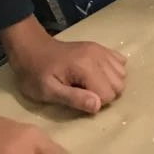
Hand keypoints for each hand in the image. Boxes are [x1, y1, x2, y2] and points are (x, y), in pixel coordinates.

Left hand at [2, 17, 125, 114]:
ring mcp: (101, 49)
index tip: (77, 98)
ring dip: (109, 84)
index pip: (108, 94)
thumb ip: (73, 98)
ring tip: (89, 85)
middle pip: (119, 85)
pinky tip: (97, 75)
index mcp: (85, 67)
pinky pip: (120, 62)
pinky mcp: (100, 47)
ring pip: (122, 74)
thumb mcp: (48, 91)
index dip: (94, 102)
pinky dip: (113, 72)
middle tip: (83, 93)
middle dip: (104, 95)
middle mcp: (98, 55)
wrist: (31, 48)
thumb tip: (98, 106)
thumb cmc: (35, 73)